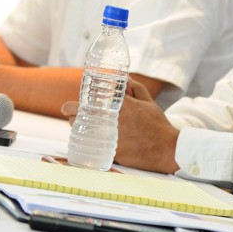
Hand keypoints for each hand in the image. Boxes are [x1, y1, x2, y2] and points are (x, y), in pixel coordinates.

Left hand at [63, 79, 180, 172]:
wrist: (166, 148)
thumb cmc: (158, 124)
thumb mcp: (149, 102)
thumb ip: (135, 88)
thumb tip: (123, 78)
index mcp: (120, 107)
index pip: (85, 106)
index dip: (70, 107)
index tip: (66, 107)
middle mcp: (112, 122)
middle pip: (79, 121)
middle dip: (73, 119)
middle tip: (74, 118)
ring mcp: (110, 139)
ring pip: (82, 135)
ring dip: (79, 131)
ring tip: (82, 129)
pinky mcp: (110, 153)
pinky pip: (92, 148)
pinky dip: (89, 145)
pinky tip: (90, 143)